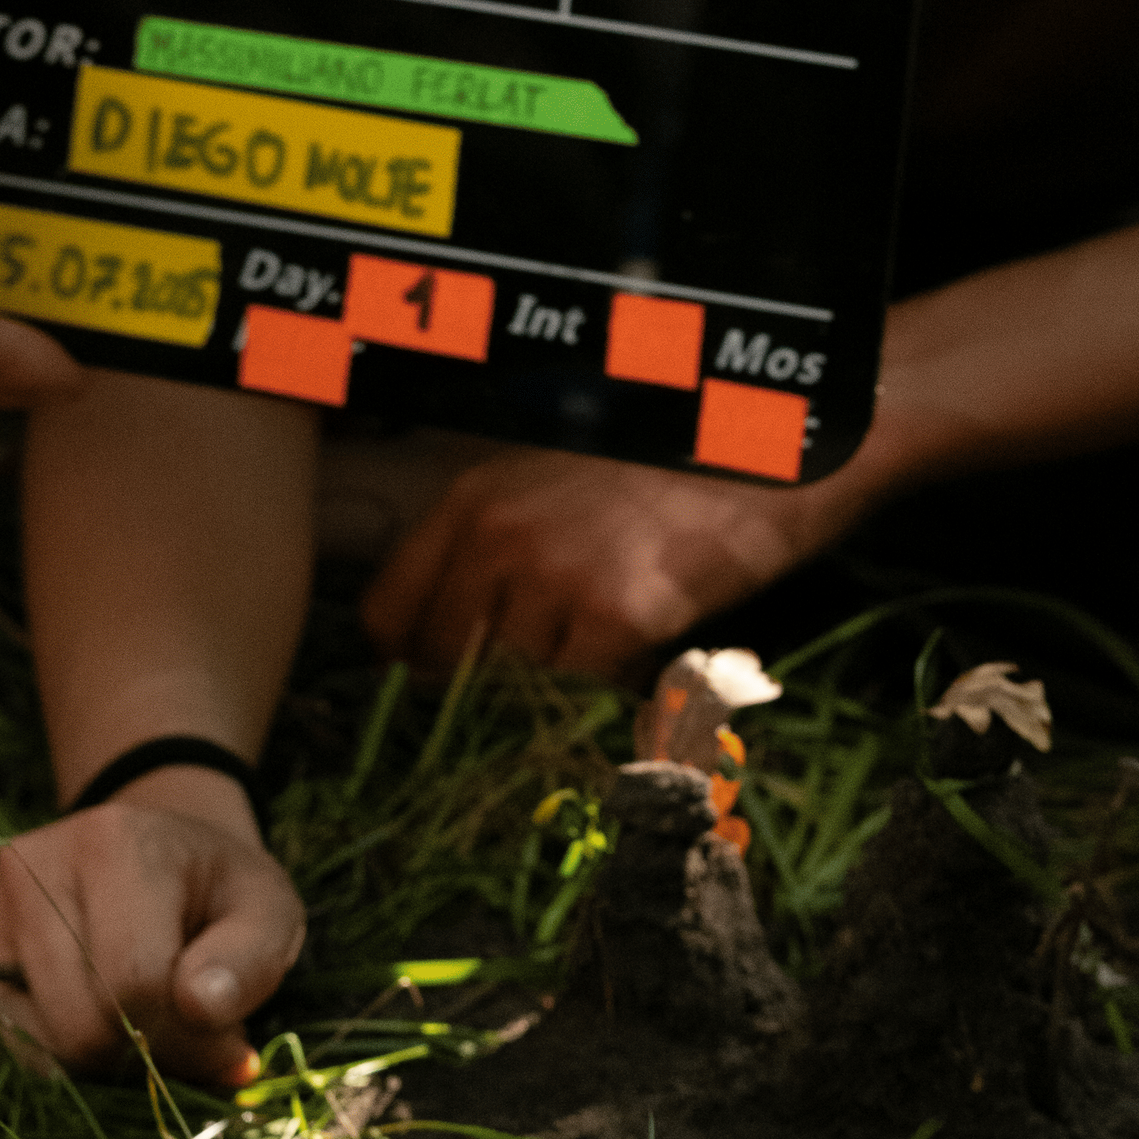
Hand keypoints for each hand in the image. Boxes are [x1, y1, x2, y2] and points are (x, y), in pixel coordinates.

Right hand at [0, 780, 303, 1083]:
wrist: (153, 858)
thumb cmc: (213, 896)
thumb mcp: (266, 912)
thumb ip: (250, 960)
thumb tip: (200, 1005)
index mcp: (115, 842)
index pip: (133, 984)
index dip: (181, 1042)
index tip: (218, 1043)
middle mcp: (29, 862)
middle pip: (76, 1024)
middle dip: (134, 1059)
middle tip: (169, 1037)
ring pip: (26, 1046)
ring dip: (84, 1064)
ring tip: (122, 1020)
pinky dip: (32, 1059)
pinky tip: (71, 1020)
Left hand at [359, 444, 836, 678]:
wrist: (752, 450)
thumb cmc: (652, 467)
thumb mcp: (544, 487)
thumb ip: (487, 553)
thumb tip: (437, 646)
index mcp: (472, 503)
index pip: (386, 615)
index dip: (409, 657)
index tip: (432, 677)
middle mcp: (499, 540)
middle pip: (442, 663)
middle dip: (477, 685)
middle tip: (527, 678)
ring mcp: (554, 578)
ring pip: (516, 684)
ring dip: (553, 681)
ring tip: (602, 636)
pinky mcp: (615, 617)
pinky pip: (585, 688)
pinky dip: (609, 683)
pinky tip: (640, 642)